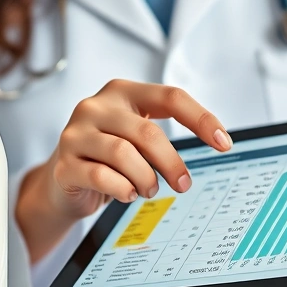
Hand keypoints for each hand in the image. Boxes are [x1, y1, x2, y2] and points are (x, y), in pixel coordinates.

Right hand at [16, 80, 231, 261]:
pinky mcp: (63, 164)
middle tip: (183, 184)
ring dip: (146, 178)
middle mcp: (95, 106)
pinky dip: (122, 189)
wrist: (61, 181)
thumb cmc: (107, 157)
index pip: (170, 96)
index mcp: (121, 92)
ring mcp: (75, 134)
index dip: (201, 119)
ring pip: (124, 154)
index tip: (224, 144)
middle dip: (172, 163)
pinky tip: (127, 194)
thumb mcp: (135, 137)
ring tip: (149, 189)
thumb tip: (212, 144)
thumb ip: (160, 135)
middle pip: (148, 132)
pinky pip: (101, 176)